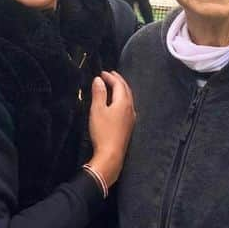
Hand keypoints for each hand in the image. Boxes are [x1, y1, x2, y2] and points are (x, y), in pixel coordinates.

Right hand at [87, 71, 135, 185]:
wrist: (111, 155)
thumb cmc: (103, 132)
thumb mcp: (97, 110)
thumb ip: (98, 93)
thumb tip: (98, 80)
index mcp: (123, 102)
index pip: (119, 84)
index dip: (111, 77)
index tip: (102, 73)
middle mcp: (130, 108)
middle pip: (126, 90)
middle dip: (118, 81)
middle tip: (110, 75)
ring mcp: (131, 118)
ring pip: (128, 98)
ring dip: (121, 90)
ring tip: (113, 87)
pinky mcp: (128, 126)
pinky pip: (127, 107)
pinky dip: (122, 99)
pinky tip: (117, 104)